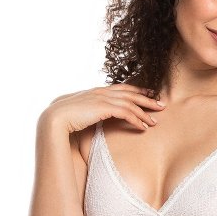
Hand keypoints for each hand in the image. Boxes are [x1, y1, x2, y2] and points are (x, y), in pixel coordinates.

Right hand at [39, 82, 164, 133]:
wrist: (55, 118)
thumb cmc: (64, 119)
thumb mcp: (80, 112)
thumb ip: (90, 112)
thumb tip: (94, 118)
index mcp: (96, 91)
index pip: (122, 88)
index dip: (136, 91)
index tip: (148, 94)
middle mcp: (102, 92)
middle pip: (130, 93)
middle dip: (147, 99)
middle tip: (161, 104)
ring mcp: (103, 98)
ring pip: (131, 103)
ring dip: (145, 113)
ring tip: (155, 121)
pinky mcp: (104, 108)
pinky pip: (127, 113)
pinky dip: (137, 120)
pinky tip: (144, 127)